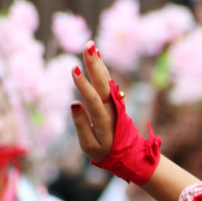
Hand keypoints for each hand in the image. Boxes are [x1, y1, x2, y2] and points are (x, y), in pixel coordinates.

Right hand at [70, 40, 161, 184]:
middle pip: (102, 84)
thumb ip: (81, 125)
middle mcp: (111, 109)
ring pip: (106, 80)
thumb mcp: (89, 146)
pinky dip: (103, 69)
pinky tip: (98, 56)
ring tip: (91, 46)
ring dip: (98, 63)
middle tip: (87, 45)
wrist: (128, 155)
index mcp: (104, 122)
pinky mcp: (115, 101)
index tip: (74, 69)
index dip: (83, 85)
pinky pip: (108, 82)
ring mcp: (115, 104)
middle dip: (93, 64)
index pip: (93, 100)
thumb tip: (74, 104)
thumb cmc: (104, 152)